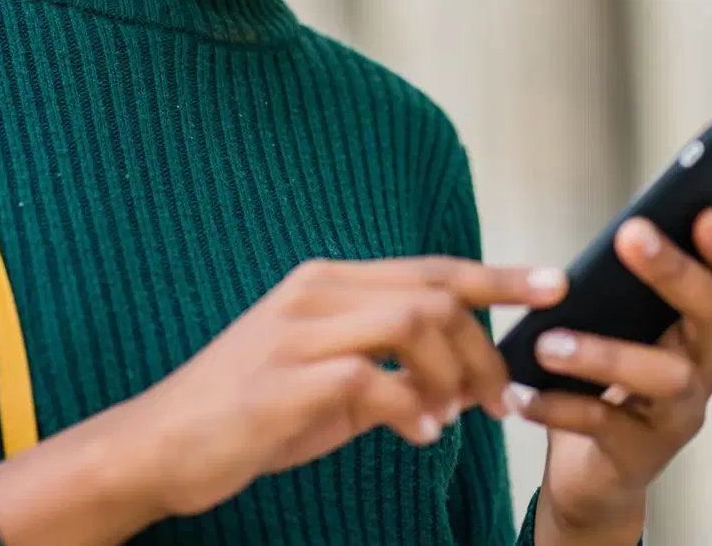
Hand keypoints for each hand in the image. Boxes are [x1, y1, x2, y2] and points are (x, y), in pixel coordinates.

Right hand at [135, 255, 566, 518]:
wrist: (159, 444)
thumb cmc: (250, 409)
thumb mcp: (326, 376)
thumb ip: (386, 364)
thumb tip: (452, 384)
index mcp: (330, 281)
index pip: (431, 267)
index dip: (498, 275)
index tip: (553, 285)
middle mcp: (317, 291)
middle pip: (434, 293)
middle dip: (484, 346)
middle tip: (500, 398)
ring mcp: (298, 332)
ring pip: (413, 324)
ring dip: (452, 375)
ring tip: (457, 416)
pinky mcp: (285, 380)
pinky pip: (374, 381)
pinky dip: (412, 408)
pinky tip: (418, 434)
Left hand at [518, 209, 711, 542]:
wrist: (594, 467)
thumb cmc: (607, 375)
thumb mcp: (616, 321)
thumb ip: (621, 282)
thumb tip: (618, 231)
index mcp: (700, 326)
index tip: (707, 212)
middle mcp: (703, 366)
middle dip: (675, 271)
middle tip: (630, 235)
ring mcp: (679, 413)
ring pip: (666, 376)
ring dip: (608, 353)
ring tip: (549, 341)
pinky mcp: (642, 453)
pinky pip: (606, 426)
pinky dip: (560, 407)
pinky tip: (521, 393)